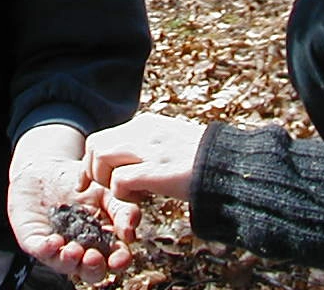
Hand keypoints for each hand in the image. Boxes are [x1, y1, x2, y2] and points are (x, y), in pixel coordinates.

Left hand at [7, 129, 137, 283]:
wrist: (46, 168)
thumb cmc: (79, 183)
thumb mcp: (106, 192)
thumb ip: (123, 209)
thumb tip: (130, 232)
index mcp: (101, 241)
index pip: (114, 258)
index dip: (119, 260)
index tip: (120, 257)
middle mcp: (80, 250)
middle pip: (90, 271)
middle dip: (93, 268)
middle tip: (93, 257)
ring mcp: (57, 248)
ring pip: (65, 265)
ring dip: (70, 260)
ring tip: (73, 250)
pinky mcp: (35, 241)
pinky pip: (40, 251)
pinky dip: (48, 249)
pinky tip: (55, 241)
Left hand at [84, 113, 204, 202]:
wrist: (231, 165)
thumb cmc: (207, 160)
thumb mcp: (174, 143)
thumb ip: (153, 147)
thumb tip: (137, 163)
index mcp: (147, 124)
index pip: (104, 137)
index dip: (93, 160)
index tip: (92, 179)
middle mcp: (143, 131)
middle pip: (96, 144)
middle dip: (93, 170)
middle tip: (105, 189)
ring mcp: (148, 149)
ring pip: (101, 157)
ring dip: (106, 181)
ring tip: (127, 193)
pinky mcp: (155, 170)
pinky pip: (119, 181)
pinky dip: (121, 194)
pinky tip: (140, 198)